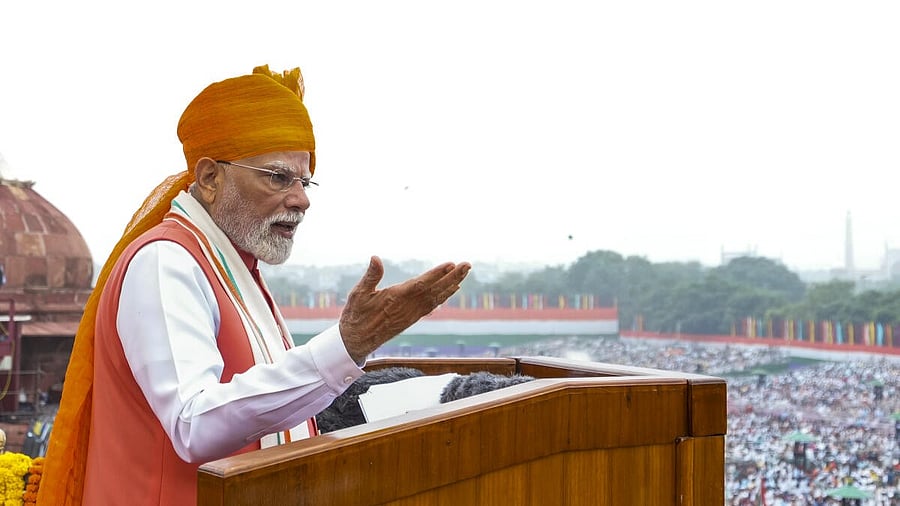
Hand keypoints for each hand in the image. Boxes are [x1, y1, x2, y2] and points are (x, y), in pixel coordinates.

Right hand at [339, 256, 470, 362]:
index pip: (420, 284)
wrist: (356, 342)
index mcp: (395, 298)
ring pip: (436, 297)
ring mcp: (411, 314)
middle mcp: (408, 307)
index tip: (451, 264)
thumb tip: (375, 257)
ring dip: (452, 284)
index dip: (437, 274)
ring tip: (465, 272)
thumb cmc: (355, 315)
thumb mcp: (358, 294)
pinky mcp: (411, 318)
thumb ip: (370, 276)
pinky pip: (432, 305)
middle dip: (452, 277)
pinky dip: (444, 296)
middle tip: (468, 265)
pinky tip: (453, 289)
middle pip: (434, 290)